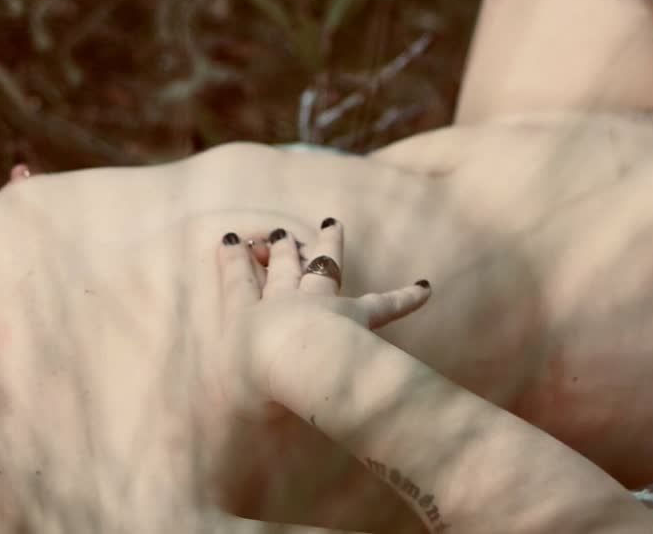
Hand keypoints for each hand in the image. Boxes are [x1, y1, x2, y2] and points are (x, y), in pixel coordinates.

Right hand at [203, 218, 431, 426]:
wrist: (294, 365)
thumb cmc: (254, 384)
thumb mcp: (229, 395)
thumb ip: (228, 403)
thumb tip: (225, 429)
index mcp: (247, 319)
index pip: (237, 285)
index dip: (232, 263)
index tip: (229, 241)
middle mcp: (284, 303)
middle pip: (282, 268)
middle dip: (280, 249)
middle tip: (277, 233)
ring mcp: (322, 304)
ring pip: (325, 266)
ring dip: (329, 244)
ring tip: (333, 223)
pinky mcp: (355, 316)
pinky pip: (384, 307)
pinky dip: (406, 297)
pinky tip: (426, 288)